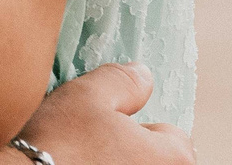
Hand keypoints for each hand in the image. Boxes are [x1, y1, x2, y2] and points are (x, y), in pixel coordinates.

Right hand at [17, 64, 190, 164]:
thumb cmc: (58, 144)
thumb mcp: (88, 95)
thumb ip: (123, 81)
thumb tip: (143, 76)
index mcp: (172, 159)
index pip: (172, 135)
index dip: (138, 124)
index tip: (109, 125)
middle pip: (151, 160)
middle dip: (127, 151)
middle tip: (90, 145)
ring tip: (77, 161)